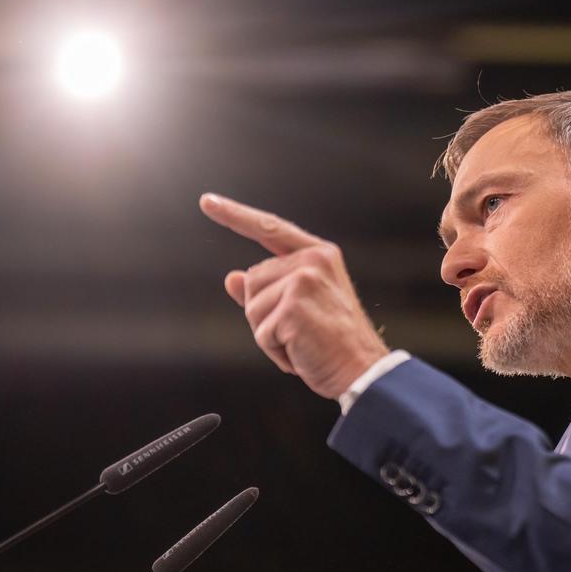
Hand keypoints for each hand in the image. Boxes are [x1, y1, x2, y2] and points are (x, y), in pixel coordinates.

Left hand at [199, 192, 390, 399]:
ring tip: (302, 343)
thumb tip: (231, 277)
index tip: (207, 201)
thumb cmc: (333, 343)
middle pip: (252, 281)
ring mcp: (303, 280)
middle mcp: (312, 260)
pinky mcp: (294, 305)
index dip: (236, 216)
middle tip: (300, 332)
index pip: (270, 229)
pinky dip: (276, 352)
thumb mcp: (300, 309)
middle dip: (265, 314)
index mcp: (318, 254)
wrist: (363, 370)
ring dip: (269, 335)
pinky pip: (261, 333)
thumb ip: (267, 290)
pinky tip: (302, 354)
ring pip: (252, 308)